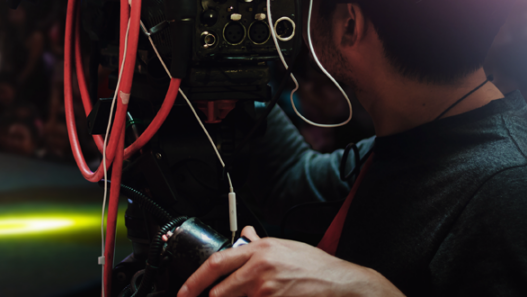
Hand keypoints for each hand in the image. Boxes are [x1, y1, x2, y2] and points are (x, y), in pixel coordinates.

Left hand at [178, 227, 402, 296]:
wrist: (342, 284)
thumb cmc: (315, 266)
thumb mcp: (285, 246)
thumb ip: (260, 243)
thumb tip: (243, 234)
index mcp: (259, 250)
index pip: (216, 262)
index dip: (194, 280)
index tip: (183, 291)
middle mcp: (259, 268)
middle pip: (219, 290)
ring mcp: (266, 290)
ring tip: (251, 295)